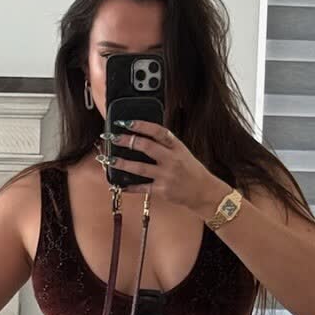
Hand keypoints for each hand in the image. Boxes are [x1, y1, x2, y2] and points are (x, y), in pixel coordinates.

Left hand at [106, 120, 226, 215]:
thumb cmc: (192, 171)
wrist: (204, 192)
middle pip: (146, 147)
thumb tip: (144, 135)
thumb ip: (166, 145)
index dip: (141, 125)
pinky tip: (119, 184)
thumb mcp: (183, 152)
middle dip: (127, 141)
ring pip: (140, 168)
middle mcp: (171, 160)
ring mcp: (166, 176)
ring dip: (123, 163)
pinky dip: (130, 186)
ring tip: (110, 159)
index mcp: (176, 147)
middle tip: (113, 137)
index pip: (158, 131)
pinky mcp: (162, 191)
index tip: (127, 122)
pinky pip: (142, 188)